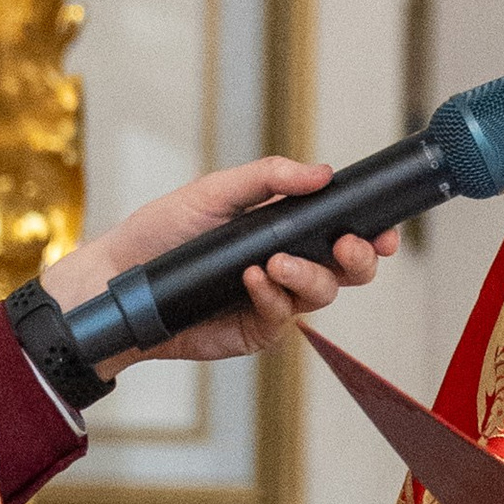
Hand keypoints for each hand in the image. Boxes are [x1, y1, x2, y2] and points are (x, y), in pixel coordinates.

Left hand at [39, 157, 399, 363]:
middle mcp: (288, 265)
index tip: (383, 230)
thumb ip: (268, 179)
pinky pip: (282, 317)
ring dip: (308, 275)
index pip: (342, 231)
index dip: (372, 234)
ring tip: (274, 262)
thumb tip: (321, 172)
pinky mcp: (255, 331)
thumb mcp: (213, 192)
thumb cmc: (162, 232)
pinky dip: (271, 296)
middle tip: (344, 245)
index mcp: (286, 229)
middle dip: (358, 258)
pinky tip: (250, 280)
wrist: (120, 279)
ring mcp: (275, 300)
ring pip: (322, 294)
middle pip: (349, 270)